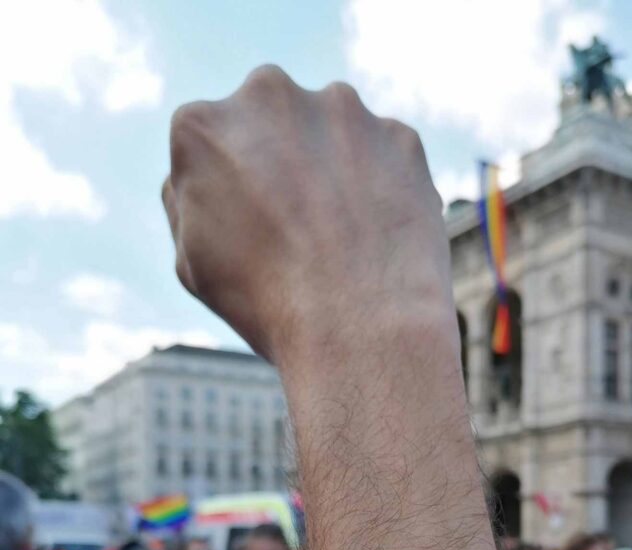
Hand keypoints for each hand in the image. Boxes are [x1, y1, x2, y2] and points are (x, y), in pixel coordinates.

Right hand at [163, 67, 455, 367]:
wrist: (361, 328)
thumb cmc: (267, 305)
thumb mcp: (192, 262)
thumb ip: (187, 201)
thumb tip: (199, 176)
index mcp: (201, 125)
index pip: (211, 145)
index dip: (230, 191)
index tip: (249, 229)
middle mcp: (268, 95)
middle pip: (271, 122)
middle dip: (282, 162)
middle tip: (299, 227)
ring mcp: (341, 110)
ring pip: (332, 134)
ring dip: (335, 169)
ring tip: (343, 238)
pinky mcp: (399, 136)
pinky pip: (387, 158)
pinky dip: (385, 189)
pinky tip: (380, 238)